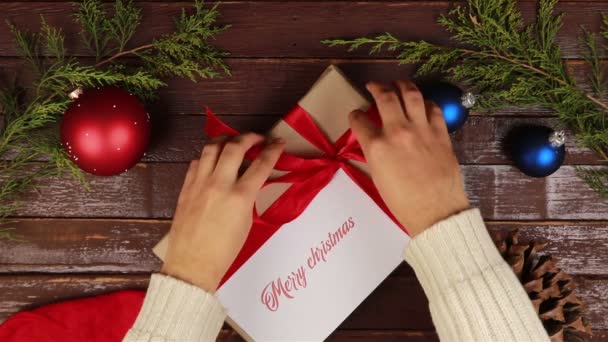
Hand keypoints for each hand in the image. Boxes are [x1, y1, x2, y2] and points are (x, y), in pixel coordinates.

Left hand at [161, 134, 284, 291]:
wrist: (192, 265)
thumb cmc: (224, 251)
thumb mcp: (246, 222)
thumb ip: (248, 196)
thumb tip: (250, 179)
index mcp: (239, 197)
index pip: (261, 165)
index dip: (273, 150)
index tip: (279, 142)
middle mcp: (218, 184)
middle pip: (235, 147)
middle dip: (249, 137)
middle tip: (258, 139)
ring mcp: (199, 183)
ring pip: (211, 148)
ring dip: (226, 140)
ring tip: (234, 142)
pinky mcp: (185, 187)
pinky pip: (196, 162)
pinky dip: (208, 156)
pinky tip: (213, 160)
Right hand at [350, 81, 468, 235]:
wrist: (435, 212)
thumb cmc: (403, 203)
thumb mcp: (377, 177)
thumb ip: (374, 153)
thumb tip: (375, 141)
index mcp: (377, 147)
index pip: (359, 120)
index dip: (355, 115)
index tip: (356, 115)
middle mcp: (398, 132)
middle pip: (385, 97)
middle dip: (377, 87)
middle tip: (374, 86)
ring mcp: (422, 130)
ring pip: (411, 94)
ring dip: (403, 85)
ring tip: (398, 83)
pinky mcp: (441, 133)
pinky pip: (434, 108)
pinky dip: (426, 102)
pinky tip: (423, 103)